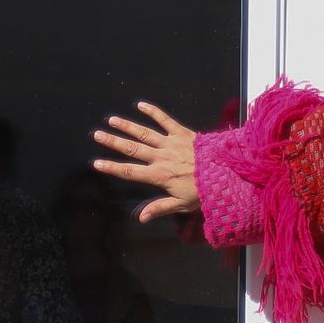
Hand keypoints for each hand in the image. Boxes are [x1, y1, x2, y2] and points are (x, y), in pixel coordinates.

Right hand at [93, 102, 199, 221]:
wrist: (226, 172)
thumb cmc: (204, 190)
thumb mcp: (182, 204)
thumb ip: (159, 208)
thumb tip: (140, 218)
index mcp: (159, 175)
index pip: (130, 172)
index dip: (112, 167)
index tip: (96, 163)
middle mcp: (161, 157)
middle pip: (132, 149)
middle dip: (113, 142)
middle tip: (97, 134)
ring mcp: (171, 143)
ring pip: (145, 133)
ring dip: (127, 126)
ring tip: (112, 119)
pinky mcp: (182, 132)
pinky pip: (166, 120)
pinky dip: (153, 112)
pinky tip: (141, 104)